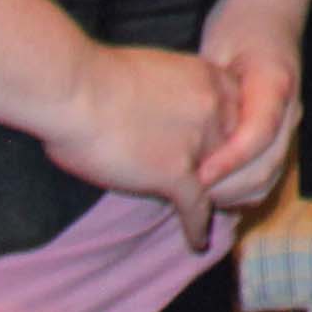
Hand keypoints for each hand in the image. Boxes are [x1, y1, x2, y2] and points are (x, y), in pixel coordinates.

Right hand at [42, 41, 231, 249]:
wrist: (74, 89)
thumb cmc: (93, 75)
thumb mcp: (153, 69)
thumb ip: (171, 89)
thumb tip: (158, 107)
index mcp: (207, 76)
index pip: (236, 111)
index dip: (229, 133)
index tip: (225, 148)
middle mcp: (212, 108)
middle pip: (233, 146)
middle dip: (227, 166)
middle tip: (225, 186)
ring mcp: (198, 142)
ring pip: (219, 180)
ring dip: (215, 199)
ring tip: (215, 215)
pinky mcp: (176, 174)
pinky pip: (196, 208)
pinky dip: (196, 227)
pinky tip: (196, 242)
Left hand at [193, 37, 303, 216]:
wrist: (272, 11)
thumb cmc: (240, 24)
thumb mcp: (218, 46)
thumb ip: (208, 89)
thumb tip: (184, 131)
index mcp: (276, 84)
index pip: (258, 135)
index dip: (227, 162)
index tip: (195, 177)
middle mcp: (290, 110)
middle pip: (267, 166)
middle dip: (227, 188)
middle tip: (187, 196)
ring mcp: (289, 125)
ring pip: (269, 177)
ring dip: (233, 194)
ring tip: (196, 197)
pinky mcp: (280, 134)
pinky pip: (266, 172)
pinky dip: (240, 189)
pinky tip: (210, 188)